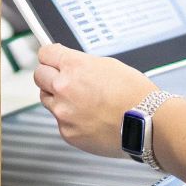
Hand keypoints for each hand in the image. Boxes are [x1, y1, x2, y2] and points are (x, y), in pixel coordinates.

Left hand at [34, 42, 156, 157]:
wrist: (147, 124)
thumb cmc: (135, 94)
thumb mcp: (108, 65)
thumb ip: (81, 64)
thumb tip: (67, 63)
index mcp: (74, 67)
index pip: (45, 54)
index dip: (50, 56)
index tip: (52, 58)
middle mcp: (64, 88)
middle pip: (39, 75)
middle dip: (49, 75)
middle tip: (62, 79)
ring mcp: (63, 112)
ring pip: (47, 99)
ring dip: (58, 98)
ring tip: (82, 102)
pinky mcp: (67, 132)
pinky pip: (60, 121)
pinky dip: (70, 119)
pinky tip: (89, 118)